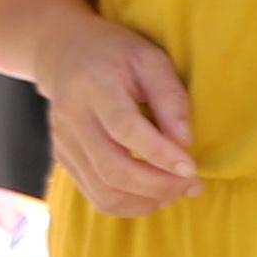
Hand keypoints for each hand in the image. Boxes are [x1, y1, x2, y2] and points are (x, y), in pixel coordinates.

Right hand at [43, 12, 198, 217]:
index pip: (125, 129)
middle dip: (158, 186)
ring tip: (178, 191)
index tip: (191, 169)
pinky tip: (155, 194)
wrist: (63, 52)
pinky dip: (130, 204)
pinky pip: (97, 196)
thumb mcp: (150, 59)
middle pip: (113, 169)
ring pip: (104, 192)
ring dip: (147, 201)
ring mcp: (63, 143)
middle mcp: (71, 118)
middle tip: (193, 185)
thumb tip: (185, 142)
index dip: (160, 154)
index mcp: (93, 86)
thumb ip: (170, 97)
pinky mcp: (63, 159)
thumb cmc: (116, 54)